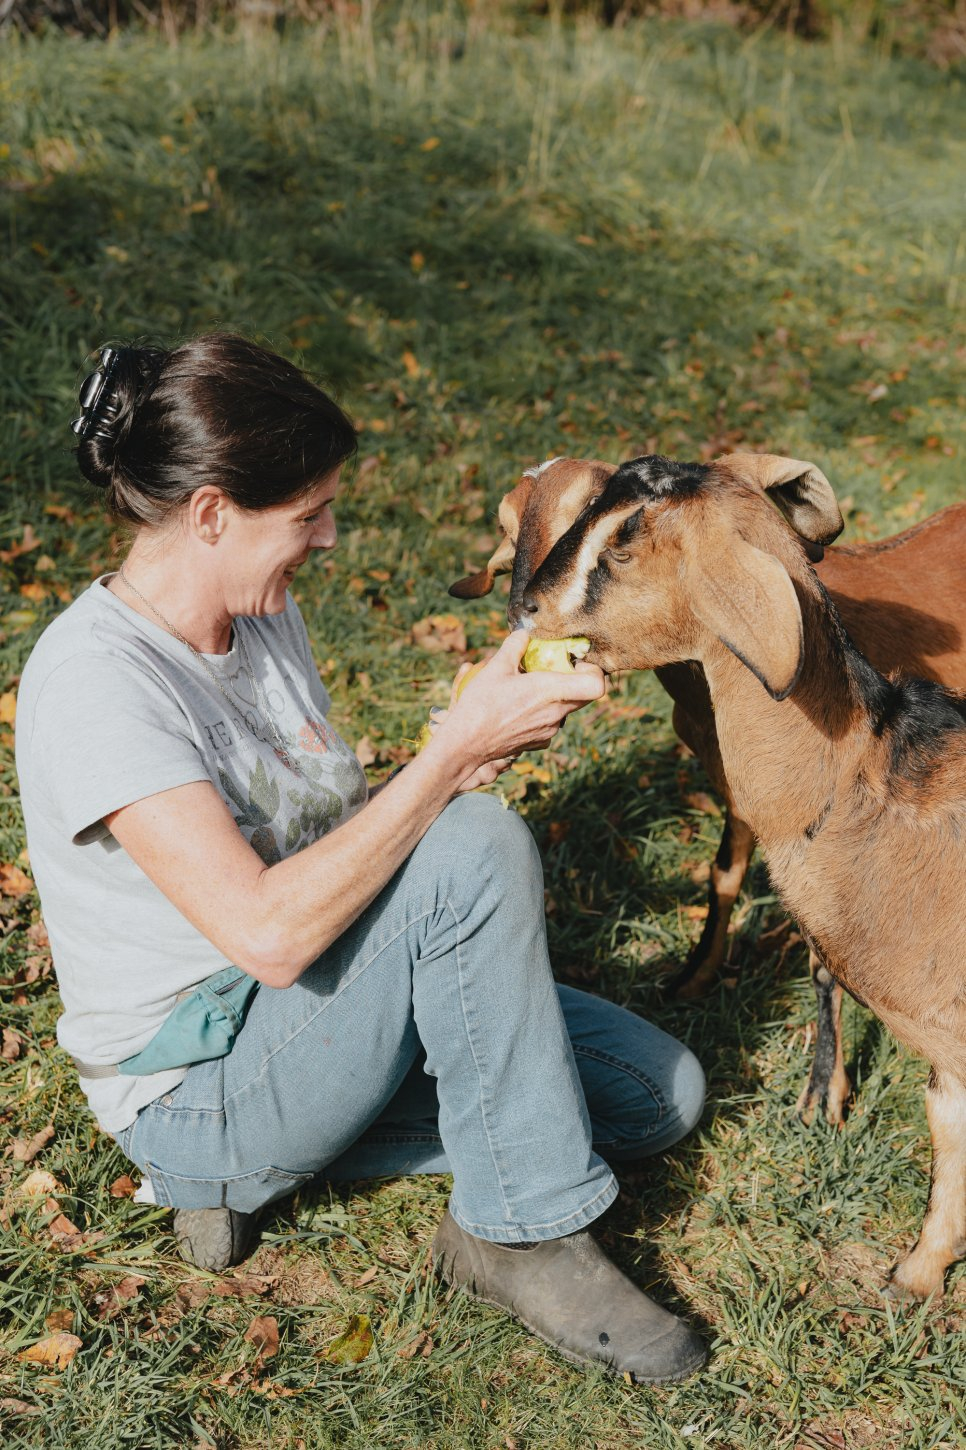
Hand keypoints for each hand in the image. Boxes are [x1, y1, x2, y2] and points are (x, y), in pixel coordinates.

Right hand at [427, 630, 604, 790]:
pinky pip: (550, 721)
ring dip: (555, 695)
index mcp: (551, 691)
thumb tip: (524, 634)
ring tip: (528, 688)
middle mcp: (556, 714)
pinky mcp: (539, 742)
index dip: (593, 671)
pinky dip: (542, 711)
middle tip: (551, 670)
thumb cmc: (480, 705)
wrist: (466, 745)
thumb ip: (515, 645)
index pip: (596, 686)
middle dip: (572, 679)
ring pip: (565, 708)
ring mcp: (549, 731)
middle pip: (583, 695)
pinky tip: (519, 707)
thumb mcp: (495, 667)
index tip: (575, 663)